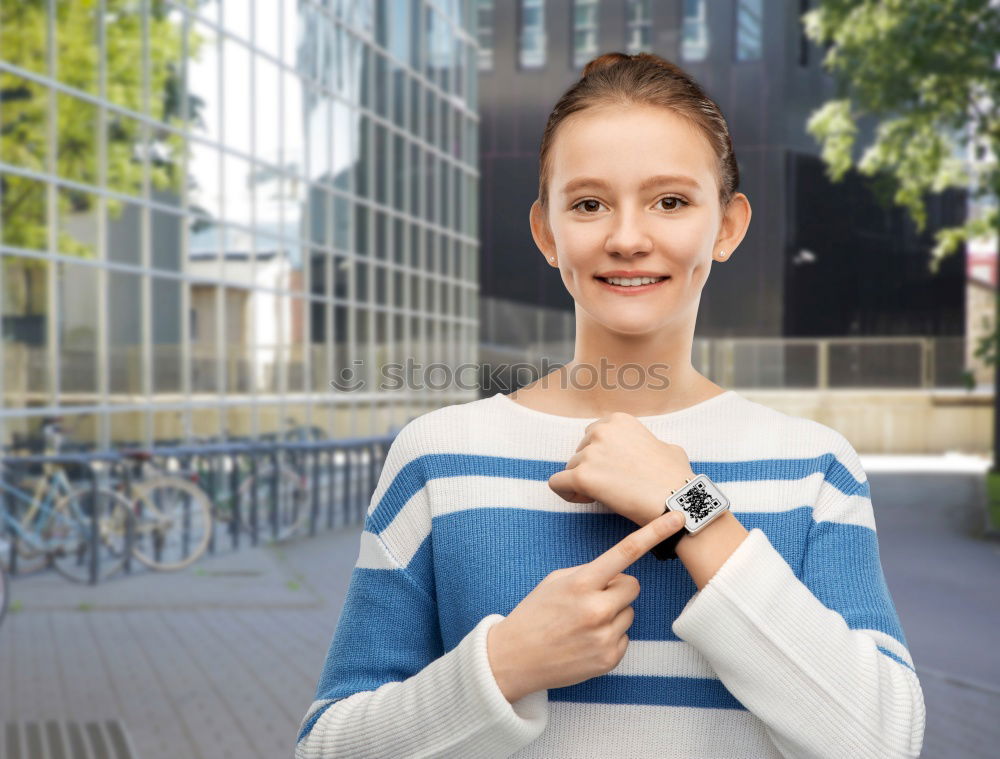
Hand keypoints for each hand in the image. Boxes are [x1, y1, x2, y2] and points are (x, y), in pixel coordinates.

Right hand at [486, 510, 686, 702]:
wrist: (514, 658)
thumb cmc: (535, 613)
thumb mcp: (556, 581)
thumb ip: (590, 573)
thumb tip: (619, 576)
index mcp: (582, 582)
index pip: (626, 552)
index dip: (655, 532)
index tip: (678, 516)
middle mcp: (597, 608)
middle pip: (632, 585)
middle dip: (617, 588)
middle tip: (591, 598)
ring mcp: (604, 636)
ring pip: (629, 611)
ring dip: (613, 613)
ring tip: (583, 623)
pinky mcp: (609, 659)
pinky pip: (625, 636)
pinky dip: (610, 636)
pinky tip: (586, 640)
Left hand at [547, 411, 695, 525]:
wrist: (677, 501)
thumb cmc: (675, 477)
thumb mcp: (666, 446)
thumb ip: (646, 442)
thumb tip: (647, 448)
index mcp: (619, 421)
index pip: (593, 435)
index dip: (601, 455)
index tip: (614, 471)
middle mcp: (602, 431)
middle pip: (580, 452)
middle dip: (592, 469)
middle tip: (612, 486)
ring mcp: (590, 453)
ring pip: (570, 469)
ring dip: (583, 483)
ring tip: (606, 496)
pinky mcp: (582, 477)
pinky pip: (557, 484)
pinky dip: (567, 493)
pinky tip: (586, 500)